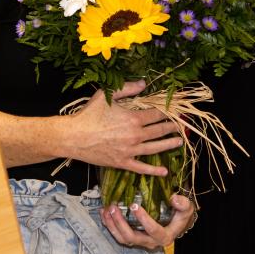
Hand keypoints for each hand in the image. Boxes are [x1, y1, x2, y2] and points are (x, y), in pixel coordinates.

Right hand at [67, 80, 183, 175]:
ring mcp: (130, 150)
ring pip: (155, 148)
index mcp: (133, 118)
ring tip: (178, 142)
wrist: (73, 136)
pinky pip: (141, 167)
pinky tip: (164, 171)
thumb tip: (143, 83)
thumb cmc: (88, 114)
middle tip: (181, 125)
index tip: (175, 110)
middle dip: (172, 127)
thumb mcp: (106, 95)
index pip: (156, 114)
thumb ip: (127, 88)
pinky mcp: (122, 162)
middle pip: (159, 130)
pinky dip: (153, 170)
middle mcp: (135, 135)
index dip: (167, 111)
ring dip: (169, 144)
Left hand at [101, 193, 196, 248]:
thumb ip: (183, 204)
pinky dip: (109, 225)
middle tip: (113, 208)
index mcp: (164, 237)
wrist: (175, 224)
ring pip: (122, 238)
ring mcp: (140, 242)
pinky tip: (104, 213)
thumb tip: (174, 198)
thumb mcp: (186, 209)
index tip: (134, 206)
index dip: (143, 219)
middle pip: (132, 237)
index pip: (153, 230)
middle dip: (120, 223)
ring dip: (112, 225)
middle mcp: (151, 242)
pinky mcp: (133, 238)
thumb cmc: (180, 216)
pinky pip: (118, 235)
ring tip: (106, 210)